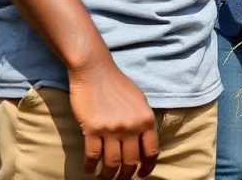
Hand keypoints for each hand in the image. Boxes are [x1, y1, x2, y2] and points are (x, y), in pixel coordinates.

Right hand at [67, 55, 159, 178]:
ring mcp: (111, 129)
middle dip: (127, 175)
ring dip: (109, 175)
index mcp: (146, 119)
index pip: (151, 151)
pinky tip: (90, 170)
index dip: (147, 166)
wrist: (95, 72)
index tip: (143, 174)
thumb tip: (142, 141)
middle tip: (122, 179)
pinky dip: (91, 167)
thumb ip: (142, 121)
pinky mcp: (92, 129)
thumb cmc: (118, 84)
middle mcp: (131, 126)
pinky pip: (93, 155)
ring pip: (112, 162)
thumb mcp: (139, 101)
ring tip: (106, 178)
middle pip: (131, 161)